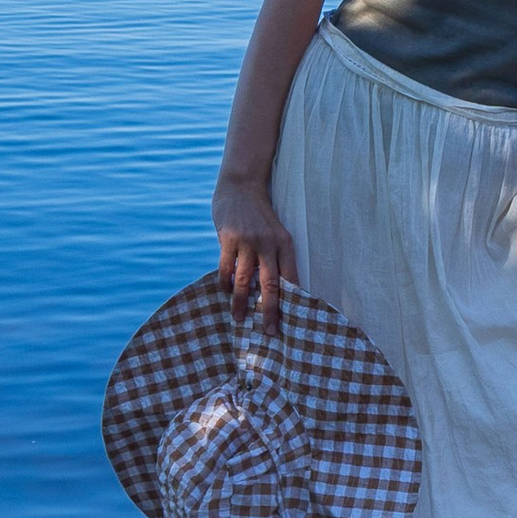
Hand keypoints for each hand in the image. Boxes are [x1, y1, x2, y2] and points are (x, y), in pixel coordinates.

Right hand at [213, 173, 297, 333]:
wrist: (241, 186)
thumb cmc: (260, 215)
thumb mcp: (275, 232)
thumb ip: (275, 257)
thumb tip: (276, 290)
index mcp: (285, 243)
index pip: (291, 278)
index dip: (291, 302)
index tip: (291, 322)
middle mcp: (268, 244)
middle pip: (271, 285)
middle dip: (269, 311)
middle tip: (269, 332)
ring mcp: (247, 241)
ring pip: (245, 281)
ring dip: (241, 303)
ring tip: (238, 319)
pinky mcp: (228, 238)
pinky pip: (226, 268)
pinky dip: (225, 284)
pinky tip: (225, 293)